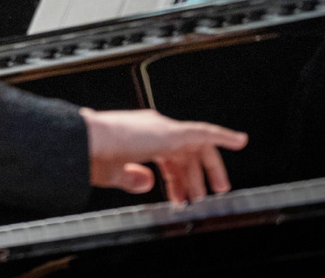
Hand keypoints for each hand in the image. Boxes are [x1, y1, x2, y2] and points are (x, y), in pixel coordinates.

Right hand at [81, 108, 247, 203]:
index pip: (167, 156)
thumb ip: (132, 178)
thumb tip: (147, 182)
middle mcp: (151, 129)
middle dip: (196, 175)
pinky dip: (223, 135)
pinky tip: (239, 141)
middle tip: (205, 195)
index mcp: (137, 137)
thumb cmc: (90, 154)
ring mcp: (161, 128)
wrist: (85, 141)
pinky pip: (204, 132)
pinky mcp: (170, 132)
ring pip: (197, 146)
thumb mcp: (114, 173)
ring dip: (209, 168)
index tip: (180, 196)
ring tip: (219, 189)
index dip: (176, 178)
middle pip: (185, 152)